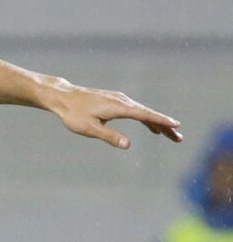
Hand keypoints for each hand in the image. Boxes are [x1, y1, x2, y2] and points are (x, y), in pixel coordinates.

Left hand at [45, 84, 182, 148]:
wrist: (63, 97)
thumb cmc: (73, 114)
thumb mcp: (89, 128)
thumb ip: (109, 136)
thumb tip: (128, 145)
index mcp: (118, 107)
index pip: (145, 115)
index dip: (161, 121)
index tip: (176, 125)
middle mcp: (122, 101)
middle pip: (148, 114)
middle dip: (165, 126)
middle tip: (179, 138)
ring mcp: (119, 99)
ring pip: (143, 112)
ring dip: (157, 123)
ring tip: (170, 135)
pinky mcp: (115, 100)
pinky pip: (136, 110)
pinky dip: (146, 118)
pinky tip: (152, 126)